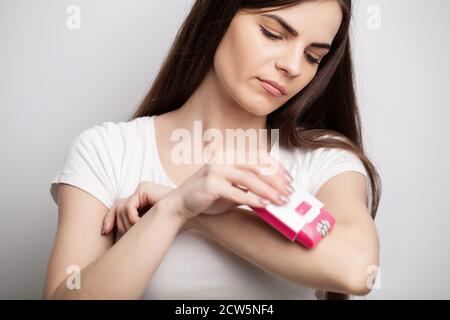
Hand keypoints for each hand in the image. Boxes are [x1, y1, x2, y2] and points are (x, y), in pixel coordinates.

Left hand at [101, 181, 172, 234]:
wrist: (186, 214)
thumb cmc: (171, 222)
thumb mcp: (147, 225)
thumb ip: (134, 225)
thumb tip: (114, 234)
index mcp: (140, 200)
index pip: (118, 208)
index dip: (109, 219)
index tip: (104, 232)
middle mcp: (139, 193)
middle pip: (117, 208)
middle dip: (116, 223)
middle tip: (122, 236)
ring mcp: (141, 189)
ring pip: (120, 208)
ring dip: (126, 223)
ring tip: (136, 231)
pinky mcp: (143, 188)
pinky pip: (129, 206)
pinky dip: (132, 218)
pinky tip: (140, 224)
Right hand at [162, 154, 294, 220]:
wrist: (179, 205)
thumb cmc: (205, 198)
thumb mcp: (229, 189)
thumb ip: (247, 188)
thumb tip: (273, 194)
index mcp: (228, 158)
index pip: (258, 159)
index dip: (276, 169)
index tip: (290, 180)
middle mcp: (222, 161)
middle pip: (256, 167)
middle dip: (276, 180)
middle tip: (289, 192)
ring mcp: (215, 171)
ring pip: (249, 179)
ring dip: (268, 190)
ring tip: (281, 200)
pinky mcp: (210, 185)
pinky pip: (236, 192)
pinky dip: (252, 198)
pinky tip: (264, 205)